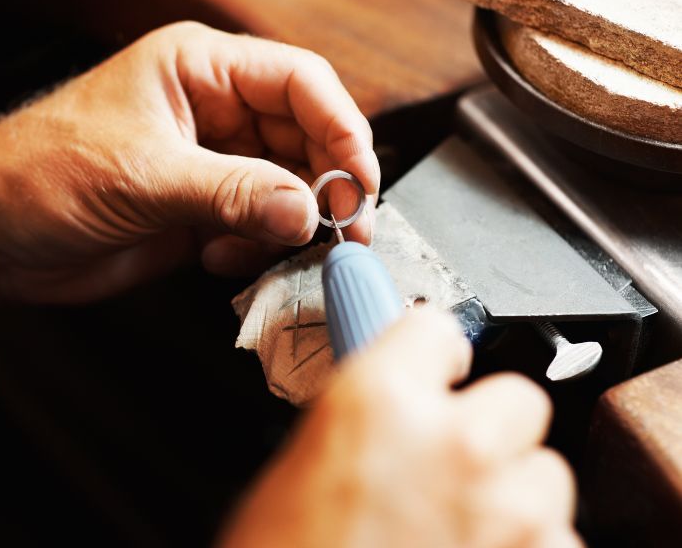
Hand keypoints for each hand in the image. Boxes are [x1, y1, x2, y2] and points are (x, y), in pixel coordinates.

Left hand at [0, 22, 378, 323]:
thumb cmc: (36, 174)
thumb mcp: (143, 177)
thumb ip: (233, 193)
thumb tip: (308, 209)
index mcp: (198, 69)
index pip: (298, 82)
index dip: (339, 126)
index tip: (358, 178)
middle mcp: (213, 112)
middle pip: (305, 138)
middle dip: (326, 185)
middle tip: (340, 230)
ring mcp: (209, 165)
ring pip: (288, 188)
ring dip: (294, 224)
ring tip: (281, 250)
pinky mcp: (200, 212)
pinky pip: (258, 227)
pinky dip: (259, 249)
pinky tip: (222, 260)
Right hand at [220, 310, 580, 547]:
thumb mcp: (297, 472)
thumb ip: (359, 422)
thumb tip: (391, 401)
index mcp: (376, 403)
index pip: (435, 329)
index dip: (430, 356)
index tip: (432, 373)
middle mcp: (452, 445)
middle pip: (517, 397)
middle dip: (487, 426)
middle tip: (450, 459)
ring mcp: (505, 514)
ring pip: (547, 473)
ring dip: (513, 494)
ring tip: (460, 528)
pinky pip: (558, 541)